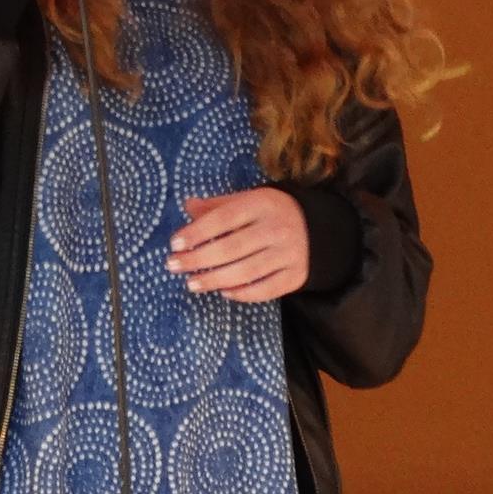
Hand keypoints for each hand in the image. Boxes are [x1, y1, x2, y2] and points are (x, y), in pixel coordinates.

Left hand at [167, 189, 308, 302]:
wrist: (319, 228)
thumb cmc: (272, 212)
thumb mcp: (248, 200)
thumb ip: (218, 206)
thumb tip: (188, 206)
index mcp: (262, 204)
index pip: (224, 219)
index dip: (197, 232)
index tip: (174, 244)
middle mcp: (277, 229)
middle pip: (231, 248)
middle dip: (198, 259)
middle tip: (173, 266)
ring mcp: (289, 254)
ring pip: (246, 272)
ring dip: (214, 280)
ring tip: (191, 283)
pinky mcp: (296, 276)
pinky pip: (265, 289)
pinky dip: (242, 293)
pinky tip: (222, 291)